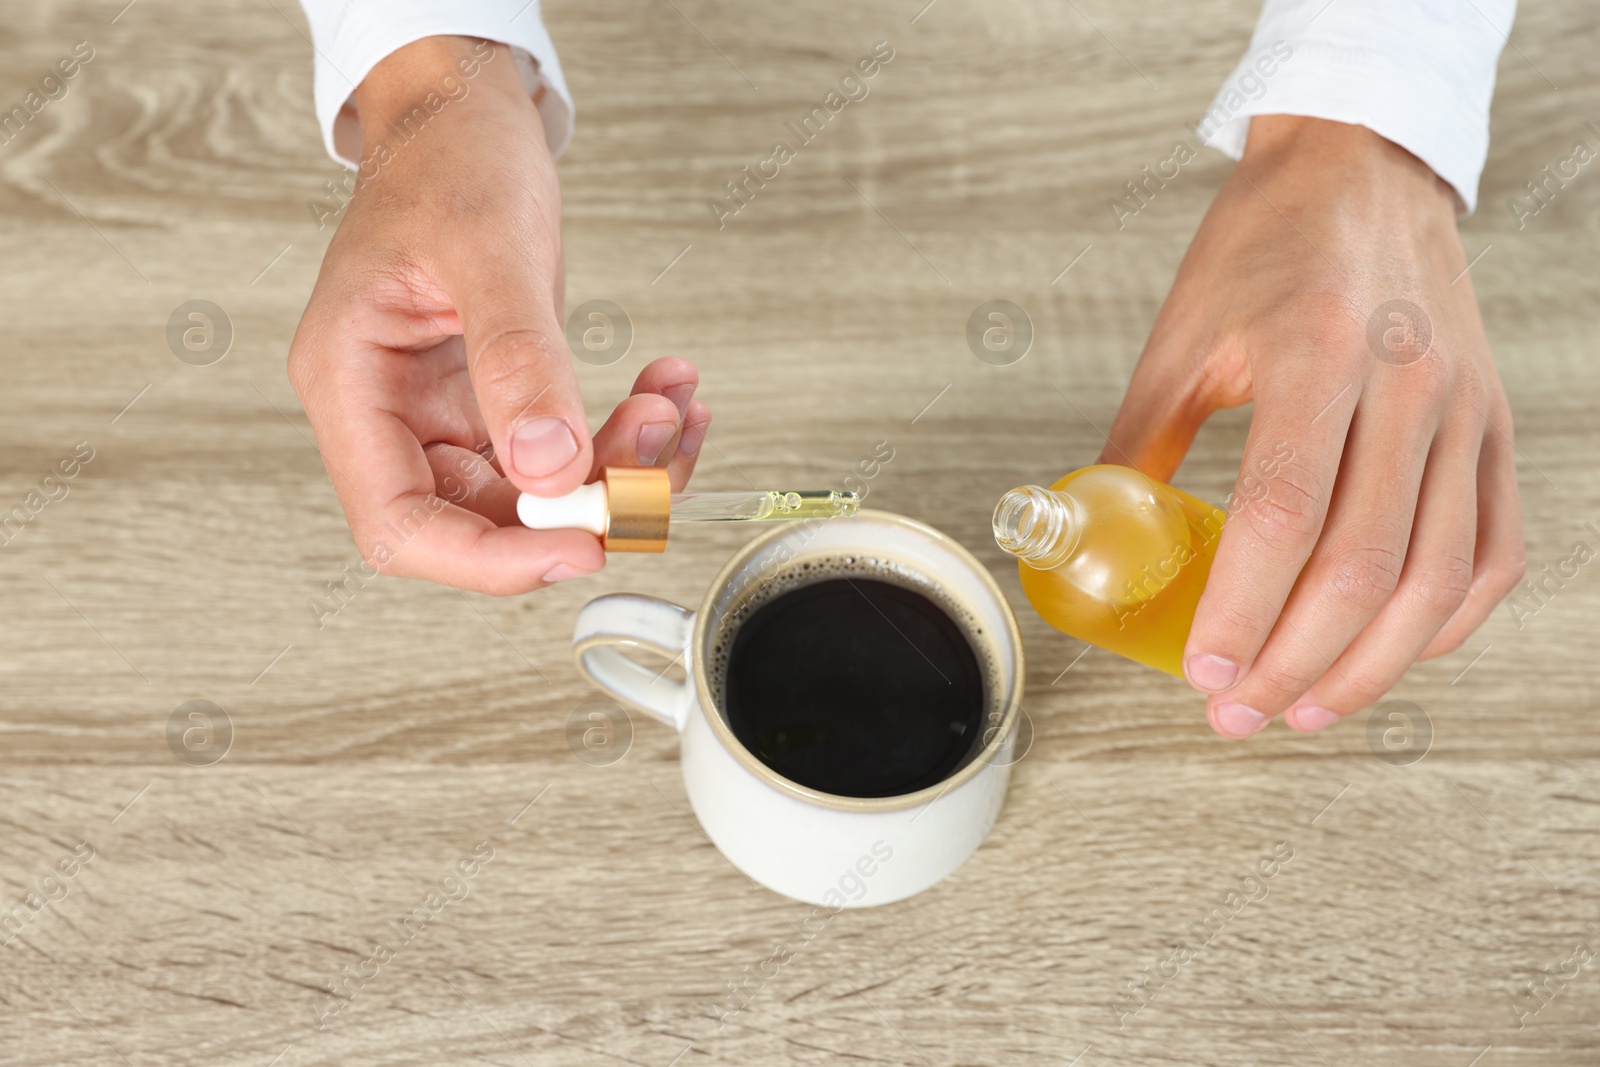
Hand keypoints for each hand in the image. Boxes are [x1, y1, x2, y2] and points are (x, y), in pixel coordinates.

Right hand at [288, 36, 710, 593]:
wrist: (464, 120)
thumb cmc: (448, 160)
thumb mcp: (486, 245)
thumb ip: (518, 359)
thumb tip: (551, 464)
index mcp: (350, 383)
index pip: (400, 524)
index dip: (490, 558)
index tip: (582, 544)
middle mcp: (392, 414)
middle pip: (481, 521)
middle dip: (582, 501)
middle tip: (653, 450)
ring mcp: (448, 414)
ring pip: (539, 495)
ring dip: (620, 468)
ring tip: (671, 405)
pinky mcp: (499, 404)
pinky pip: (566, 454)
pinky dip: (626, 437)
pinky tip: (667, 396)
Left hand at [1099, 116, 1525, 737]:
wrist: (1362, 170)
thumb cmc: (1263, 250)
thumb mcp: (1180, 341)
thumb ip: (1136, 448)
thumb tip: (1092, 544)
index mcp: (1315, 353)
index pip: (1282, 517)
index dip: (1242, 613)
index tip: (1204, 674)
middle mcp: (1406, 383)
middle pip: (1362, 567)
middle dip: (1295, 664)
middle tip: (1238, 712)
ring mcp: (1464, 408)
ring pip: (1436, 578)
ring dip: (1368, 667)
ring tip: (1304, 710)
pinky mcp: (1494, 425)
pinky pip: (1491, 552)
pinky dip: (1444, 623)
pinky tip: (1389, 657)